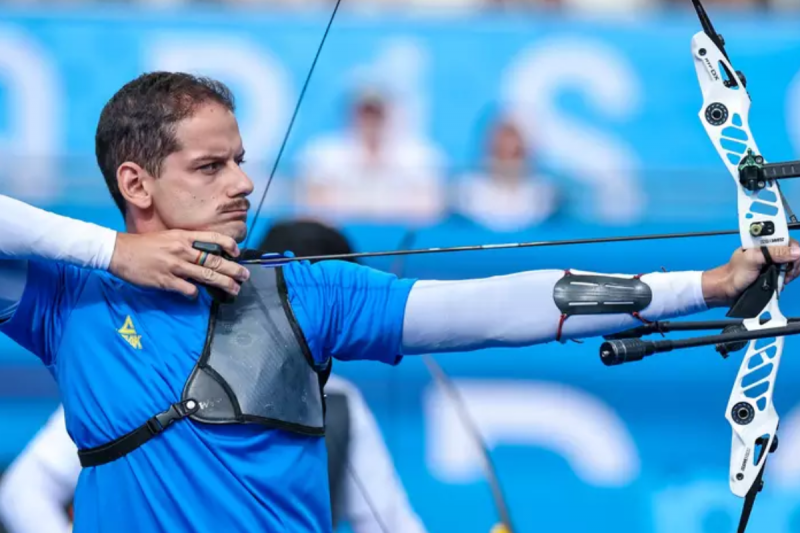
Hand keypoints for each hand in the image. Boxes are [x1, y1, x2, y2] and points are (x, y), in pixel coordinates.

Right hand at [108, 231, 249, 297]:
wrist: (120, 252)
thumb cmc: (145, 245)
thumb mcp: (168, 237)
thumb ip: (186, 244)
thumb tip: (205, 255)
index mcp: (183, 236)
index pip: (212, 238)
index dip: (228, 245)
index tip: (238, 253)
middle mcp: (182, 250)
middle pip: (214, 260)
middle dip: (233, 269)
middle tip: (245, 276)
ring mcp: (175, 265)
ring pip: (206, 275)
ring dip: (223, 283)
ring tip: (234, 289)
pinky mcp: (166, 280)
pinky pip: (188, 289)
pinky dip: (195, 294)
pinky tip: (197, 296)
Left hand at [702, 240, 799, 306]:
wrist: (727, 290)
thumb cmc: (735, 273)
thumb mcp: (753, 259)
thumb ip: (773, 253)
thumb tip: (797, 252)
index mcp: (763, 242)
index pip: (788, 240)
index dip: (793, 250)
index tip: (790, 261)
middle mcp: (770, 250)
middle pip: (793, 253)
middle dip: (793, 264)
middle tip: (785, 273)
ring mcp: (772, 262)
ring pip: (792, 264)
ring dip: (790, 273)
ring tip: (781, 279)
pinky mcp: (773, 273)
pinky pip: (787, 274)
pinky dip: (786, 279)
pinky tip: (780, 283)